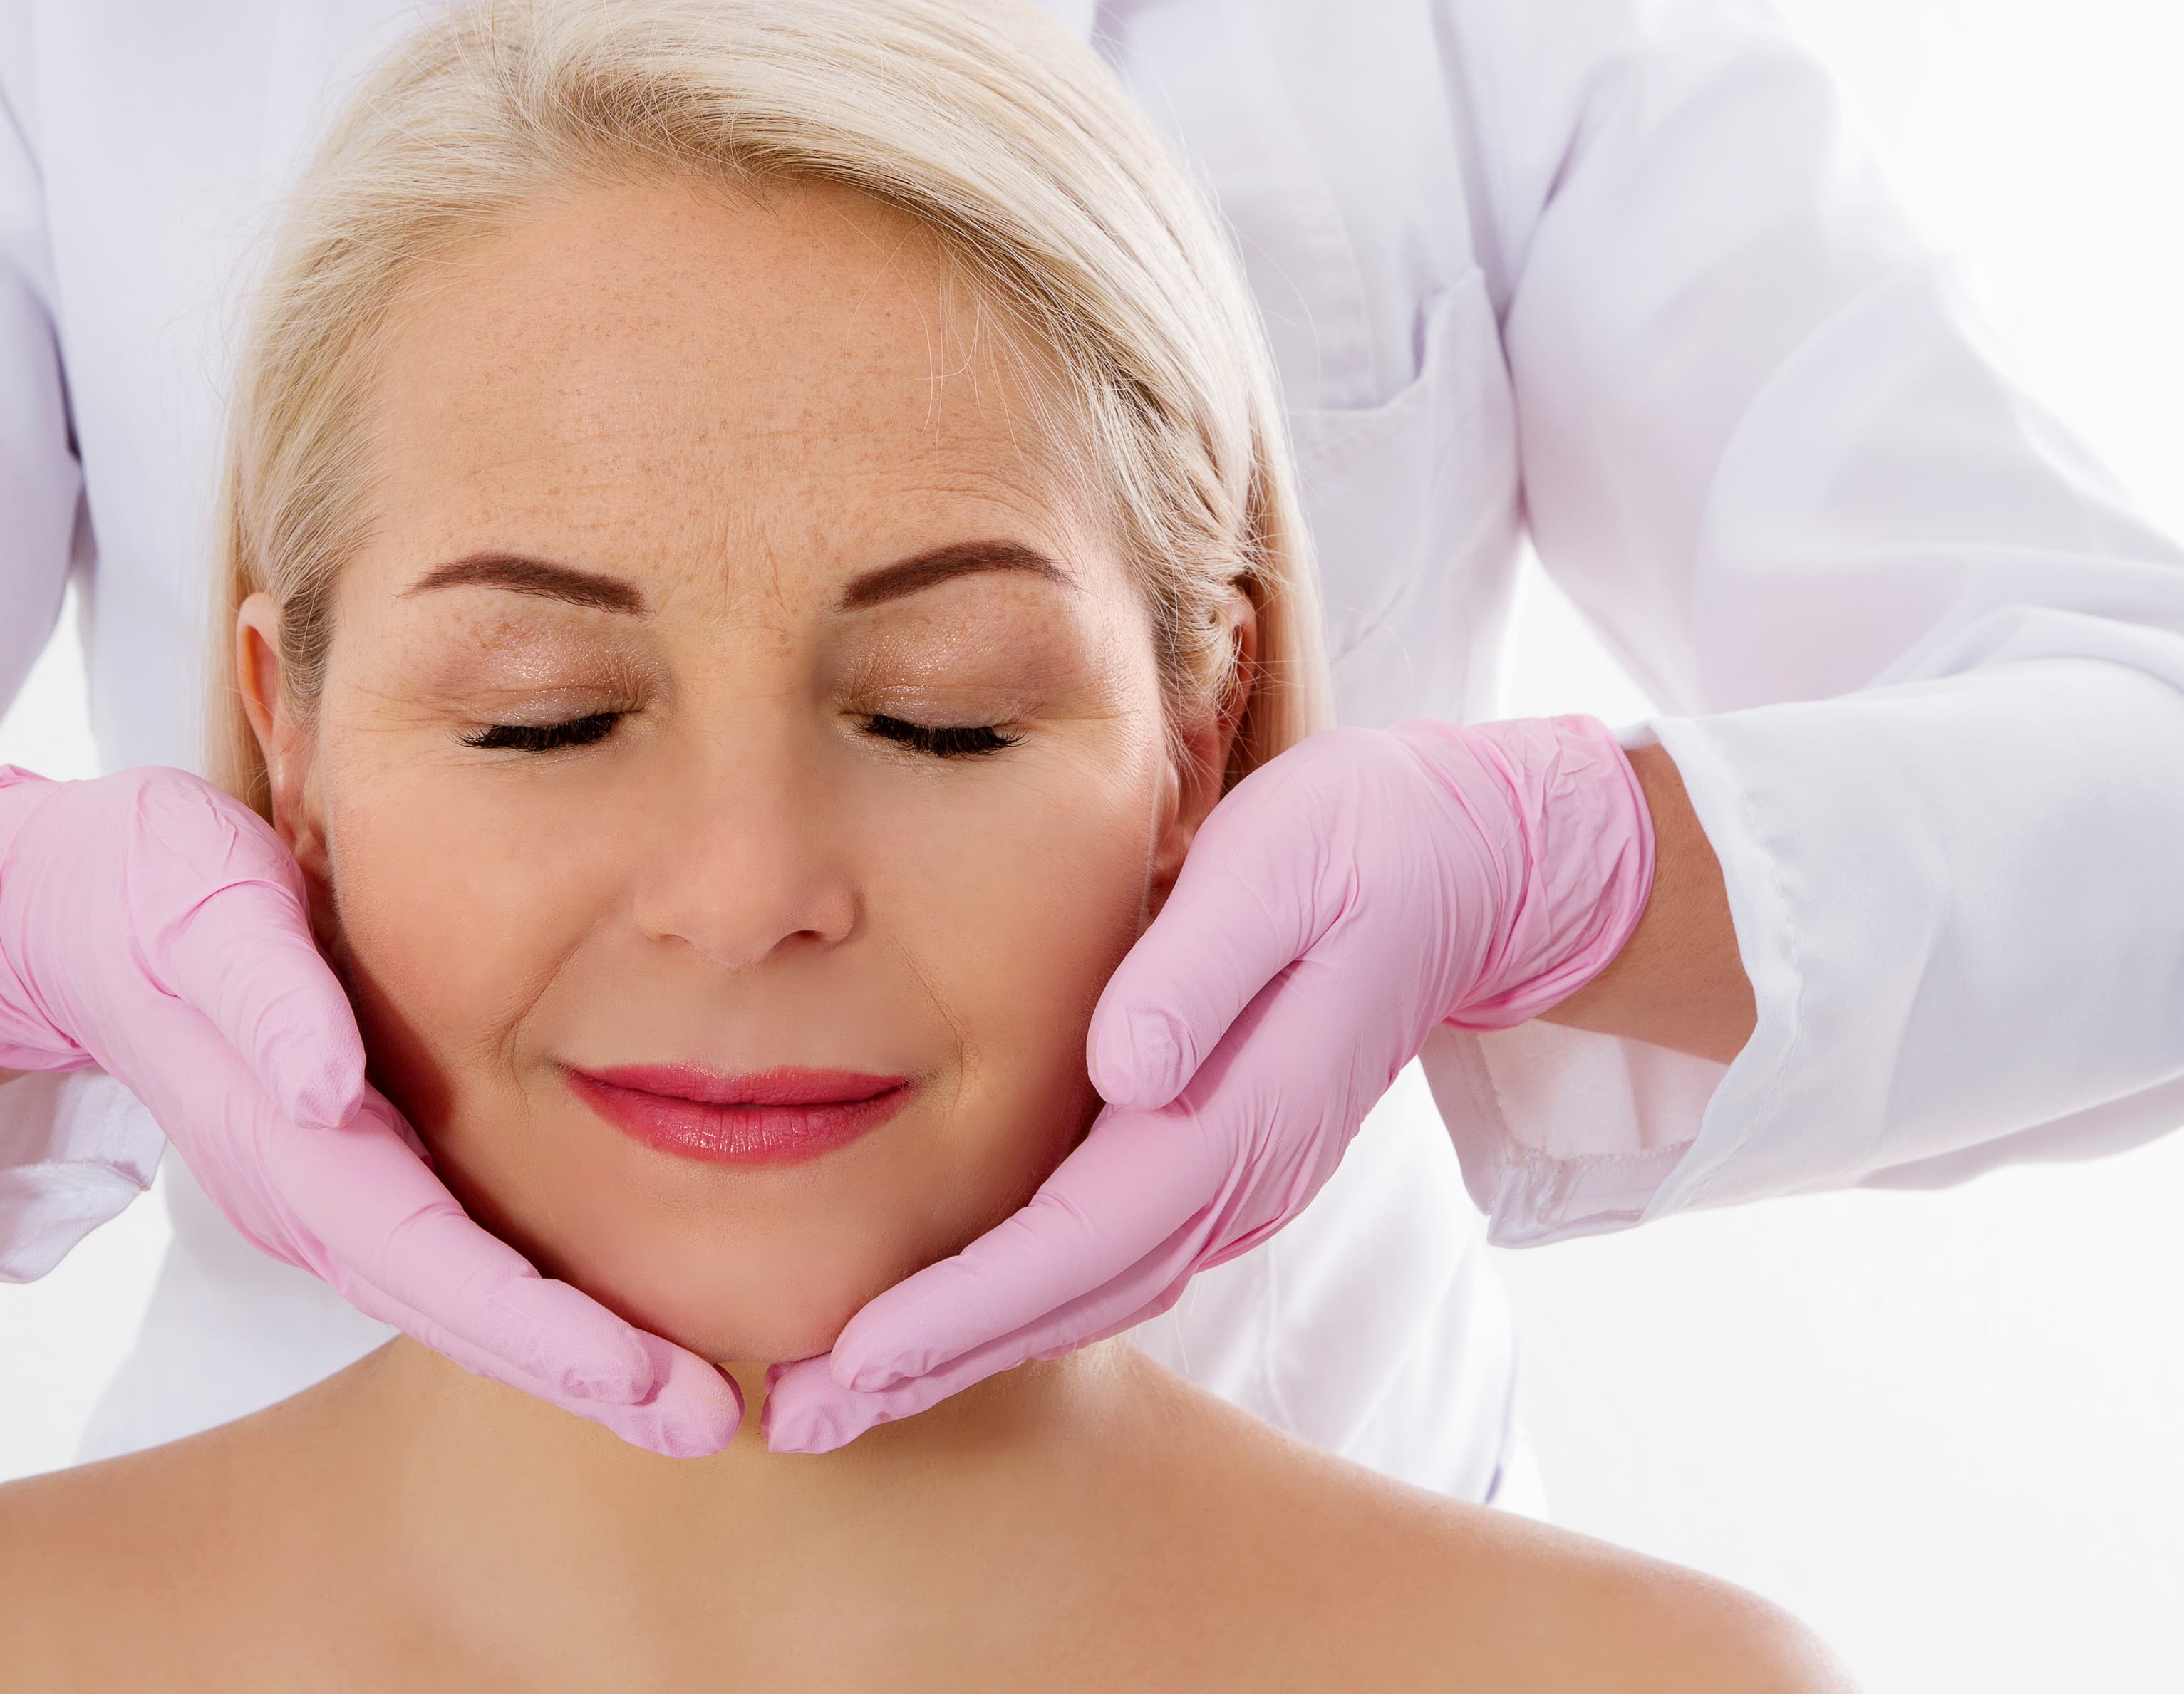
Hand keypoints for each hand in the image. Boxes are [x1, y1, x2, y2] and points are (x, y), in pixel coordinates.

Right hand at [0, 764, 739, 1456]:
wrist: (57, 909)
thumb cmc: (137, 886)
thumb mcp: (196, 904)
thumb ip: (260, 995)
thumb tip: (322, 1087)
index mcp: (287, 1142)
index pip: (433, 1259)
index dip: (541, 1329)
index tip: (648, 1381)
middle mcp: (305, 1194)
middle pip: (457, 1310)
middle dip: (582, 1375)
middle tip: (709, 1423)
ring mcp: (317, 1192)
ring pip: (452, 1298)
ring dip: (564, 1353)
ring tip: (684, 1397)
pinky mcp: (333, 1166)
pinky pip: (441, 1258)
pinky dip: (524, 1300)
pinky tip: (603, 1316)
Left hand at [762, 715, 1653, 1451]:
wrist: (1471, 868)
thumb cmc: (1364, 844)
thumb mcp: (1285, 866)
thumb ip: (1201, 965)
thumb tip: (1126, 1070)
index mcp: (1237, 1118)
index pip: (1073, 1241)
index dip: (957, 1309)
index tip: (848, 1362)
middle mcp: (1236, 1181)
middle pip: (1063, 1303)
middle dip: (926, 1369)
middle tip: (797, 1424)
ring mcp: (1235, 1186)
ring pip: (1083, 1299)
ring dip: (962, 1353)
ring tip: (839, 1393)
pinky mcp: (1222, 1165)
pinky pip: (1105, 1263)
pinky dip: (1017, 1307)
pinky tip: (944, 1316)